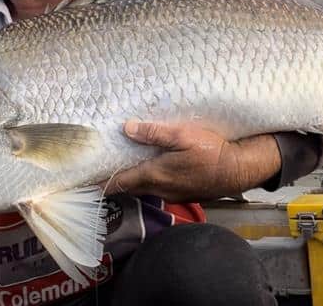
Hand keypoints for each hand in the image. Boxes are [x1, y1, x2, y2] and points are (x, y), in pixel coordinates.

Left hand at [100, 120, 280, 202]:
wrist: (239, 169)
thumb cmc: (211, 152)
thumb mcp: (183, 135)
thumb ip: (154, 133)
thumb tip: (126, 128)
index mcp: (155, 175)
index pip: (119, 182)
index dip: (100, 183)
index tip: (83, 182)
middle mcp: (160, 188)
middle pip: (129, 187)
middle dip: (113, 180)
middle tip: (98, 170)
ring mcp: (173, 193)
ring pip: (144, 188)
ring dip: (132, 179)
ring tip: (121, 166)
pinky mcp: (184, 192)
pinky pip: (159, 187)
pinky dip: (149, 179)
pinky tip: (151, 167)